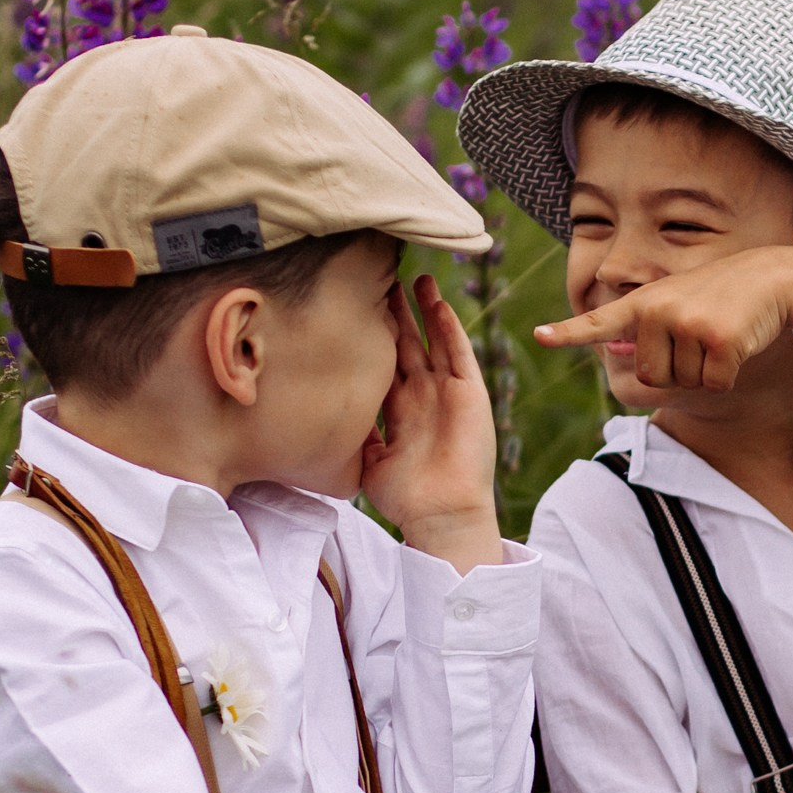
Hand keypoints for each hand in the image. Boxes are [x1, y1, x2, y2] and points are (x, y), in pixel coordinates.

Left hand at [361, 275, 502, 571]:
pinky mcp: (468, 394)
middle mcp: (423, 395)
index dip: (372, 336)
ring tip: (416, 279)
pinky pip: (458, 354)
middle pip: (408, 344)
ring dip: (426, 310)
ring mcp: (446, 392)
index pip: (384, 362)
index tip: (356, 308)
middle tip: (382, 280)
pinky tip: (438, 304)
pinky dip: (448, 328)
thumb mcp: (367, 459)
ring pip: (433, 341)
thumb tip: (324, 412)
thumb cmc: (403, 495)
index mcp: (399, 409)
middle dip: (396, 314)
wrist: (439, 513)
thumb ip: (354, 432)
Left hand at [533, 245, 792, 394]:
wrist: (770, 278)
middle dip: (679, 371)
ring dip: (705, 371)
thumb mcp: (676, 303)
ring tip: (718, 335)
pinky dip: (728, 374)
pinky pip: (713, 384)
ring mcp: (687, 324)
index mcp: (644, 302)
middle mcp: (658, 310)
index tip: (541, 337)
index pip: (600, 321)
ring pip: (684, 383)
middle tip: (700, 339)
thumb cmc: (720, 297)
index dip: (570, 333)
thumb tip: (615, 352)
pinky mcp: (717, 340)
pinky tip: (737, 344)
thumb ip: (646, 329)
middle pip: (653, 376)